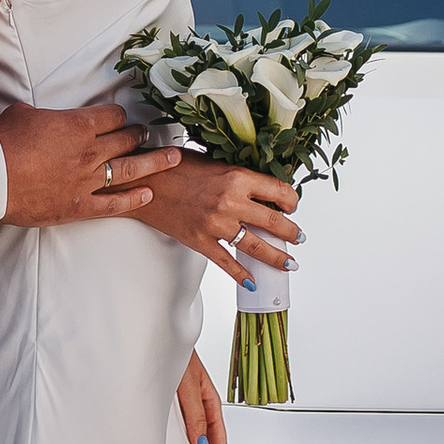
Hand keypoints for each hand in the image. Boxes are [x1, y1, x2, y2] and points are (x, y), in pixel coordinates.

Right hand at [0, 98, 183, 226]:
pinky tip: (148, 194)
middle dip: (139, 136)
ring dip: (153, 162)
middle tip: (150, 134)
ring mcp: (86, 181)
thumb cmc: (1, 142)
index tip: (123, 118)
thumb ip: (45, 115)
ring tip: (171, 158)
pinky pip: (114, 204)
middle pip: (126, 140)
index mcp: (77, 125)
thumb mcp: (24, 113)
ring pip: (130, 169)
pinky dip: (134, 199)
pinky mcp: (79, 206)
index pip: (112, 116)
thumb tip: (45, 116)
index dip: (120, 116)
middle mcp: (88, 151)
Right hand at [144, 155, 300, 289]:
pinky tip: (252, 281)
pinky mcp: (201, 241)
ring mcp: (216, 225)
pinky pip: (227, 263)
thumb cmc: (176, 168)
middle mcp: (230, 202)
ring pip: (256, 246)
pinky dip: (242, 275)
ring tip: (289, 263)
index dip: (292, 201)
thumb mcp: (215, 162)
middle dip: (291, 232)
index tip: (293, 206)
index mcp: (237, 177)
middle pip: (274, 221)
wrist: (145, 182)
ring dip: (277, 256)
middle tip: (299, 237)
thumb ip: (239, 177)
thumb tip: (261, 189)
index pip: (279, 191)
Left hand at [178, 352, 226, 443]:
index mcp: (212, 404)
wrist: (158, 336)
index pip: (219, 443)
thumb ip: (195, 414)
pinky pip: (179, 432)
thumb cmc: (177, 355)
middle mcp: (201, 408)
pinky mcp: (172, 407)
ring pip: (194, 440)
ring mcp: (187, 408)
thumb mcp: (188, 386)